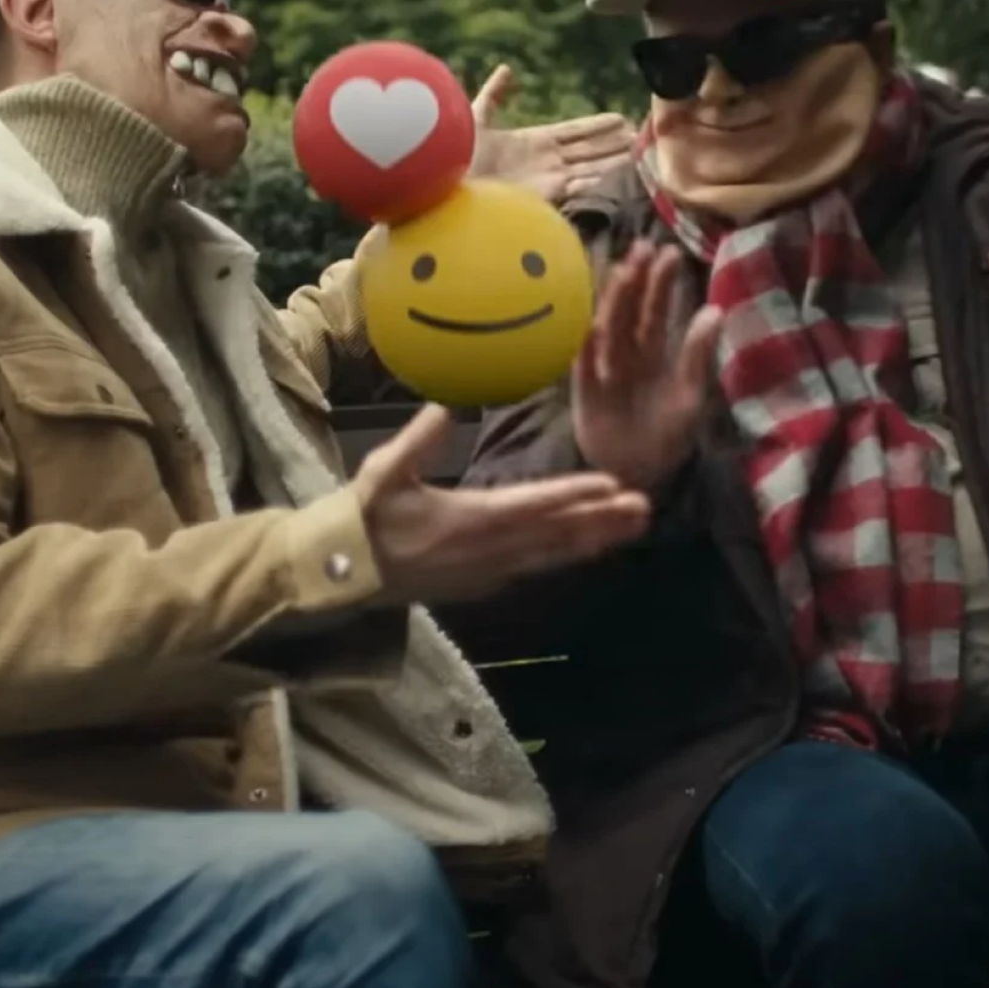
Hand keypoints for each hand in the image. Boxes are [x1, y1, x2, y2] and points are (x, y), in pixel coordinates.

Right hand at [354, 404, 650, 602]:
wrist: (343, 575)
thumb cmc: (362, 519)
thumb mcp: (384, 472)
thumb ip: (420, 439)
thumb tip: (448, 403)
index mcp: (470, 520)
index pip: (534, 505)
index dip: (575, 495)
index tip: (611, 484)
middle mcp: (489, 551)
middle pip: (557, 535)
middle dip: (603, 520)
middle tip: (645, 509)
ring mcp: (488, 573)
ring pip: (552, 555)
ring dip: (594, 540)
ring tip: (632, 527)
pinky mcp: (483, 584)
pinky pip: (535, 567)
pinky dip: (565, 555)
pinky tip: (586, 546)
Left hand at [469, 64, 634, 203]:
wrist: (450, 187)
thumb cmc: (459, 153)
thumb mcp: (477, 117)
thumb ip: (494, 95)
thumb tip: (506, 69)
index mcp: (534, 140)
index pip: (574, 131)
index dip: (596, 125)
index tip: (619, 118)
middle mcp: (548, 160)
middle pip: (589, 149)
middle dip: (614, 143)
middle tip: (640, 136)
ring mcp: (550, 179)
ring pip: (591, 166)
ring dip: (614, 161)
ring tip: (639, 154)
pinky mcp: (548, 195)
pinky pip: (580, 185)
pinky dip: (600, 181)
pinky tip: (620, 175)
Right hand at [572, 242, 722, 492]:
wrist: (638, 473)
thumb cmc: (667, 436)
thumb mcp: (690, 396)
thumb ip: (698, 355)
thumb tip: (715, 309)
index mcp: (653, 353)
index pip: (656, 311)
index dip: (661, 284)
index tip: (668, 253)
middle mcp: (626, 354)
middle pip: (629, 311)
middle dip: (635, 281)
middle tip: (643, 248)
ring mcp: (602, 369)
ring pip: (607, 328)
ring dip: (613, 301)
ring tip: (621, 272)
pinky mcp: (583, 389)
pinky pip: (581, 361)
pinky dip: (582, 341)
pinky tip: (585, 319)